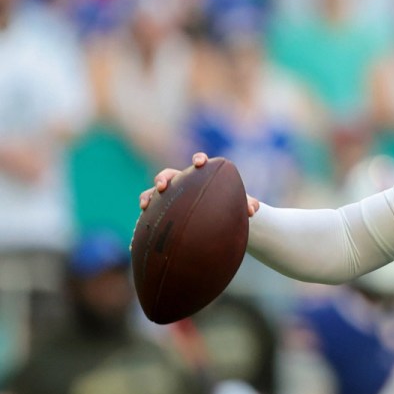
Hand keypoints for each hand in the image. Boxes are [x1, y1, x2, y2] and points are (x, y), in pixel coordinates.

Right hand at [138, 152, 259, 216]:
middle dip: (163, 178)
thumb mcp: (237, 205)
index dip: (198, 159)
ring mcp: (168, 198)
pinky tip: (140, 233)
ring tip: (145, 205)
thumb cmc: (226, 206)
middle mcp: (181, 184)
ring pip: (152, 193)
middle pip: (168, 175)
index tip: (200, 162)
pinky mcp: (160, 213)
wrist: (215, 220)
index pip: (198, 163)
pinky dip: (143, 223)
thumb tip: (253, 209)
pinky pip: (149, 216)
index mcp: (200, 177)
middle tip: (163, 186)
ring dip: (147, 196)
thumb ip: (246, 204)